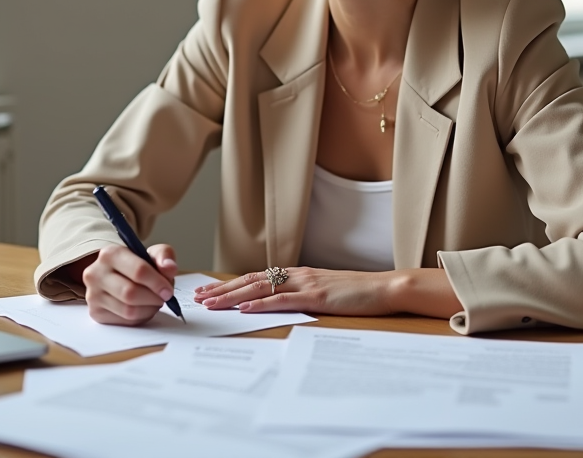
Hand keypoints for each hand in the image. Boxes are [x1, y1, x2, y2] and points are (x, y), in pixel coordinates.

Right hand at [81, 243, 177, 325]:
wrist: (117, 275)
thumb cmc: (136, 264)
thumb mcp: (152, 254)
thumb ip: (164, 256)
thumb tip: (169, 268)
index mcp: (110, 253)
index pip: (138, 271)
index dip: (157, 283)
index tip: (168, 290)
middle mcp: (96, 273)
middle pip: (131, 293)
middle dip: (153, 298)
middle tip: (163, 297)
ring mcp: (93, 294)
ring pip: (128, 310)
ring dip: (148, 309)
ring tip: (154, 301)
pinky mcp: (96, 312)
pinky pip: (124, 321)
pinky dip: (140, 317)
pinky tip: (143, 308)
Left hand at [193, 267, 394, 316]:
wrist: (384, 288)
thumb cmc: (357, 293)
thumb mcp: (324, 292)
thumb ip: (302, 295)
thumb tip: (279, 304)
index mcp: (298, 273)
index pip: (256, 277)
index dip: (230, 284)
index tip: (209, 291)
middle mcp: (297, 274)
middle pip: (251, 279)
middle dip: (222, 289)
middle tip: (198, 296)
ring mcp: (306, 284)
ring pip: (260, 287)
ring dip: (232, 295)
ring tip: (211, 302)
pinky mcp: (316, 297)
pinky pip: (282, 299)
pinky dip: (261, 302)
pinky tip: (244, 307)